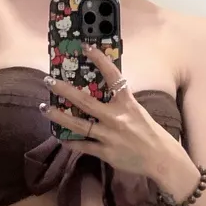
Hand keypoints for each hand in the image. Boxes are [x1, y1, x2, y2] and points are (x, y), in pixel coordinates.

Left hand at [41, 45, 178, 179]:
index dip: (99, 60)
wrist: (161, 158)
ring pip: (78, 124)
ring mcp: (109, 135)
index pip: (112, 76)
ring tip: (45, 109)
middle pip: (85, 101)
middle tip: (48, 80)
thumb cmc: (149, 133)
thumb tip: (101, 93)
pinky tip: (60, 137)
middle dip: (64, 90)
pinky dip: (70, 142)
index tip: (86, 47)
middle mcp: (116, 117)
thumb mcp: (137, 111)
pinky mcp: (106, 152)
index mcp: (127, 103)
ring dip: (59, 116)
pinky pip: (83, 146)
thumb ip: (120, 102)